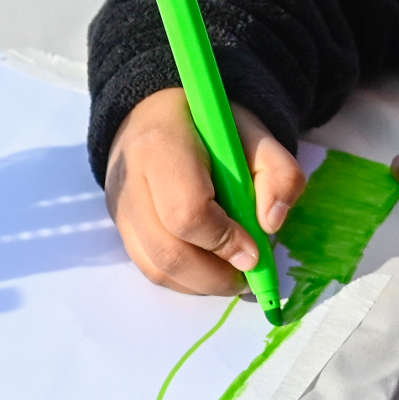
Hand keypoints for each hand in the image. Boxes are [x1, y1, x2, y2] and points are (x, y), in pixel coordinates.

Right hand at [105, 87, 306, 297]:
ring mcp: (120, 209)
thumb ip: (279, 173)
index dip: (224, 240)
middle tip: (250, 274)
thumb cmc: (209, 128)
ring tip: (234, 272)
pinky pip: (152, 269)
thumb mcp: (255, 136)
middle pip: (169, 252)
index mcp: (161, 146)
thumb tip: (270, 225)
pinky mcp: (120, 229)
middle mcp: (129, 182)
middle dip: (216, 275)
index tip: (255, 248)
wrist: (158, 117)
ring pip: (158, 269)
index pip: (186, 213)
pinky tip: (211, 265)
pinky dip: (186, 280)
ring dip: (202, 283)